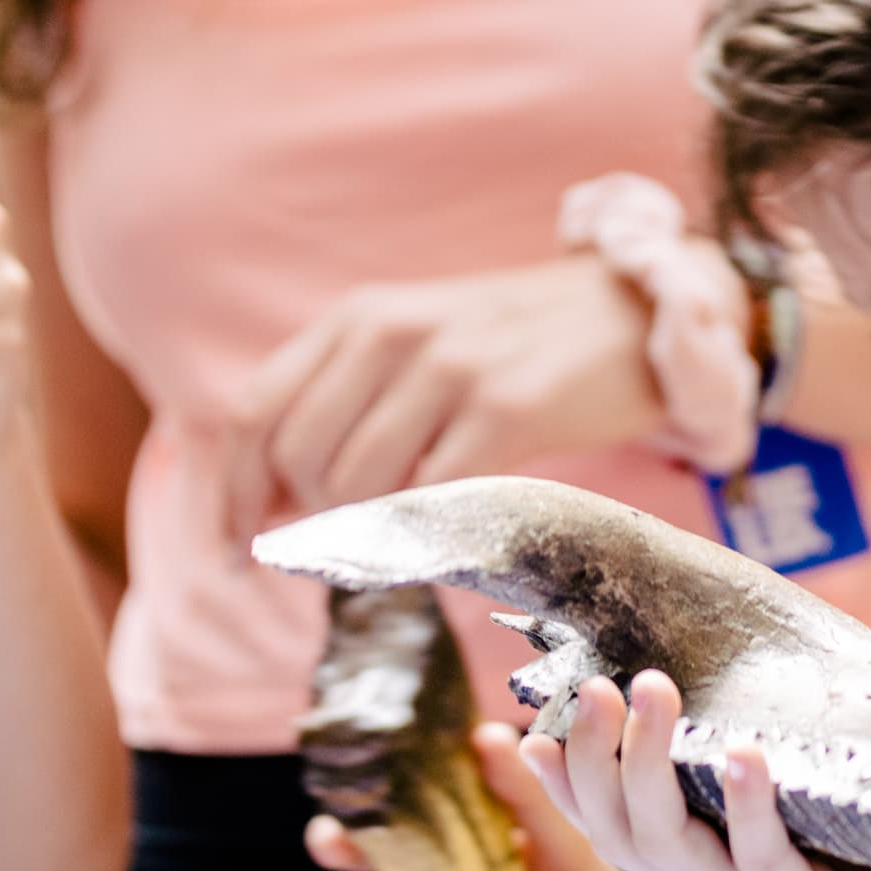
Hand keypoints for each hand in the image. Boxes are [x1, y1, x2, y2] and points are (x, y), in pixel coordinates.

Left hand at [218, 253, 663, 539]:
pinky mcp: (508, 410)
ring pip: (360, 485)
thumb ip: (345, 401)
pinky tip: (454, 524)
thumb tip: (270, 502)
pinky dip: (428, 530)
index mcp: (358, 316)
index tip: (233, 553)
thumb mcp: (418, 345)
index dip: (233, 495)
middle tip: (361, 535)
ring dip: (377, 527)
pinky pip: (431, 497)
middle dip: (316, 517)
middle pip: (300, 460)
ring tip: (422, 518)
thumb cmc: (519, 346)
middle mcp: (391, 332)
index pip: (255, 413)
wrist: (637, 316)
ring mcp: (450, 368)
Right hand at [523, 673, 870, 870]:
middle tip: (595, 683)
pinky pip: (765, 864)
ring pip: (668, 844)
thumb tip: (803, 673)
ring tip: (649, 689)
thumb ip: (804, 766)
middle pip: (619, 829)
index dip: (568, 784)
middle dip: (592, 756)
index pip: (617, 826)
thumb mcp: (835, 824)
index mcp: (717, 868)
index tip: (530, 727)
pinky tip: (746, 755)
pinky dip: (750, 808)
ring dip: (649, 765)